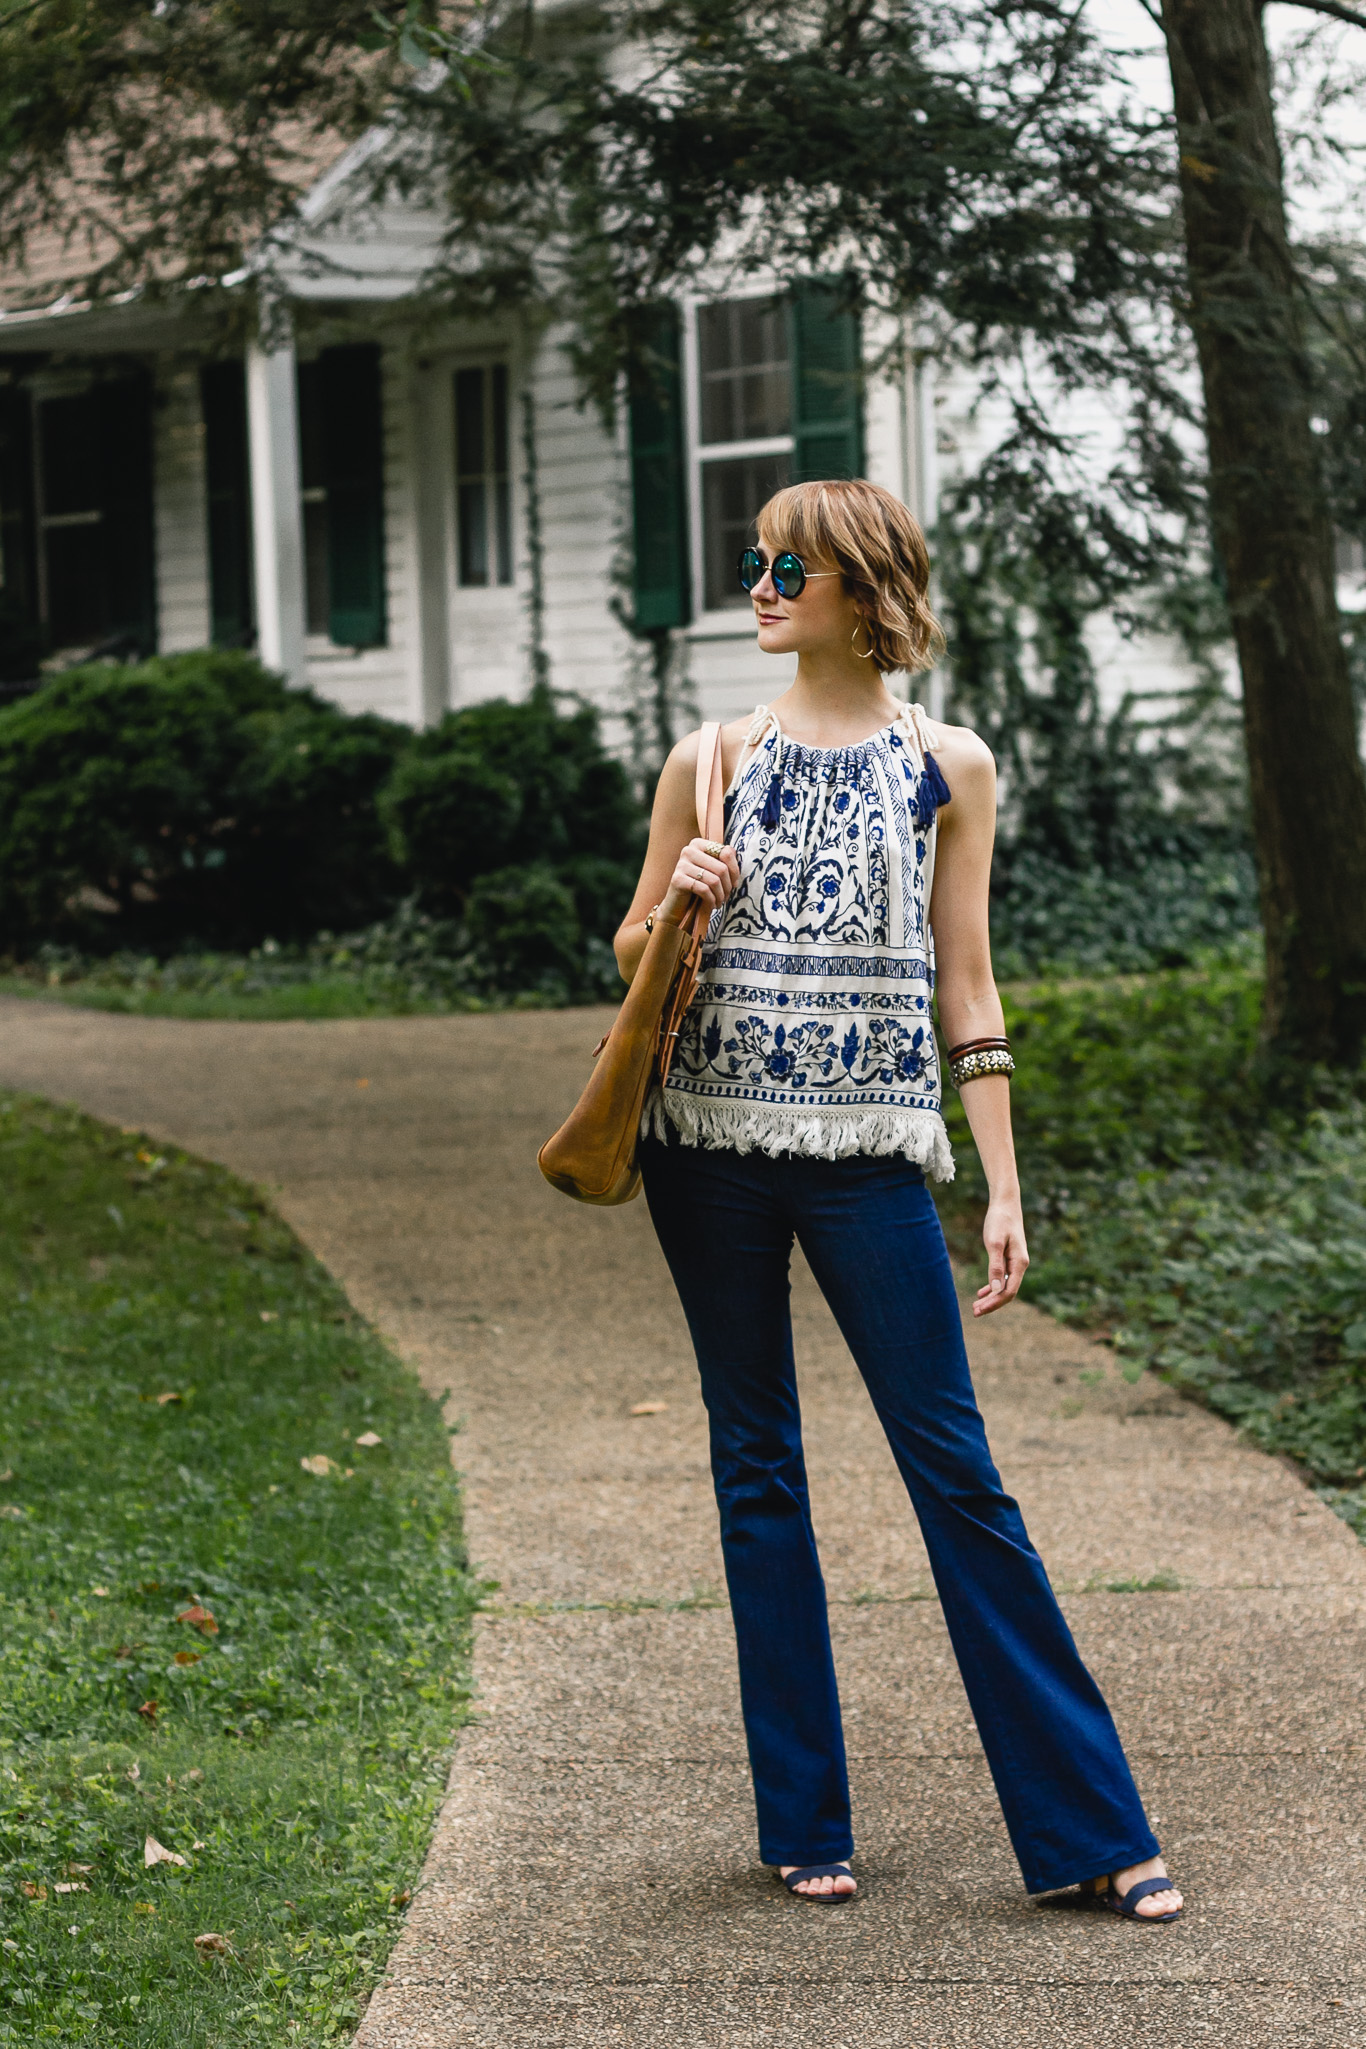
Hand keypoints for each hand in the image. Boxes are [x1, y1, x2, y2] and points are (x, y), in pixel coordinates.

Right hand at [668, 837, 739, 914]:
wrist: (677, 903)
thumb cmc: (698, 886)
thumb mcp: (712, 870)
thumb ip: (723, 859)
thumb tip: (735, 857)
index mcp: (698, 844)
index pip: (726, 853)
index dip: (735, 871)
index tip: (734, 883)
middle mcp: (689, 850)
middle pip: (722, 868)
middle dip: (728, 886)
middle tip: (726, 897)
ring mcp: (681, 864)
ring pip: (714, 881)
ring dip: (721, 896)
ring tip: (720, 902)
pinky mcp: (678, 879)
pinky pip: (704, 890)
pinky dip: (711, 900)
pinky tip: (712, 904)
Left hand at [972, 1197, 1028, 1316]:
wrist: (1006, 1204)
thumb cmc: (999, 1220)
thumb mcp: (994, 1243)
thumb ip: (995, 1266)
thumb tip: (995, 1289)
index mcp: (1019, 1263)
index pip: (1009, 1291)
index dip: (995, 1303)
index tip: (980, 1310)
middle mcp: (1020, 1265)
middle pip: (1007, 1292)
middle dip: (992, 1304)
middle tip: (974, 1312)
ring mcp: (1015, 1262)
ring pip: (1005, 1286)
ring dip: (992, 1297)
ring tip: (976, 1306)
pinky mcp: (1009, 1258)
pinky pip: (1003, 1278)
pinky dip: (993, 1287)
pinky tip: (982, 1293)